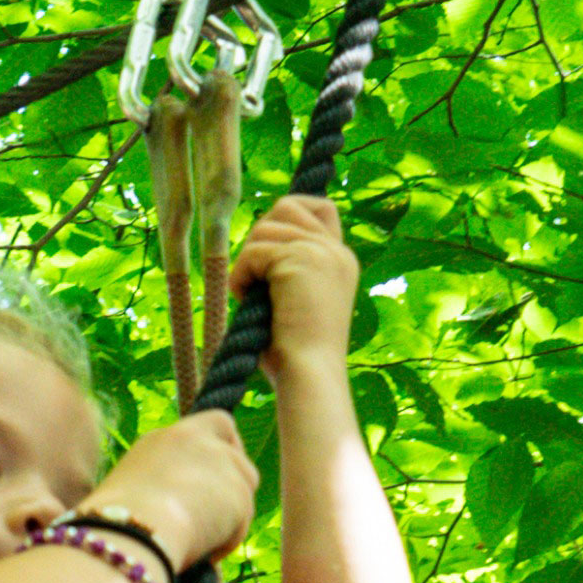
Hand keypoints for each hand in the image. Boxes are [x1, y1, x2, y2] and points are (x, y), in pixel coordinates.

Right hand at [80, 410, 255, 573]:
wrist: (130, 533)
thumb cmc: (118, 523)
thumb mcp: (136, 487)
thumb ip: (166, 482)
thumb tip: (178, 506)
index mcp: (170, 436)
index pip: (218, 422)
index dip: (227, 446)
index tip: (220, 473)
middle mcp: (198, 440)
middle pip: (239, 457)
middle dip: (237, 483)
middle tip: (222, 513)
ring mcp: (222, 462)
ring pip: (245, 490)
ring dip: (230, 516)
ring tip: (201, 542)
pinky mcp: (238, 491)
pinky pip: (241, 523)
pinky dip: (225, 541)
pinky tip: (203, 555)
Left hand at [231, 191, 358, 377]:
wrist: (309, 375)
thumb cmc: (295, 355)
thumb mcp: (296, 302)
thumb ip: (286, 269)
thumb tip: (257, 247)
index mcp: (341, 260)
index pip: (319, 207)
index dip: (289, 214)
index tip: (267, 249)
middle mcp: (337, 251)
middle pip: (286, 206)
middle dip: (260, 237)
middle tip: (256, 277)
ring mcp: (321, 252)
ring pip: (265, 228)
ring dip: (248, 262)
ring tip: (252, 296)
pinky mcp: (300, 259)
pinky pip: (252, 252)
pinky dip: (240, 276)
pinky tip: (246, 301)